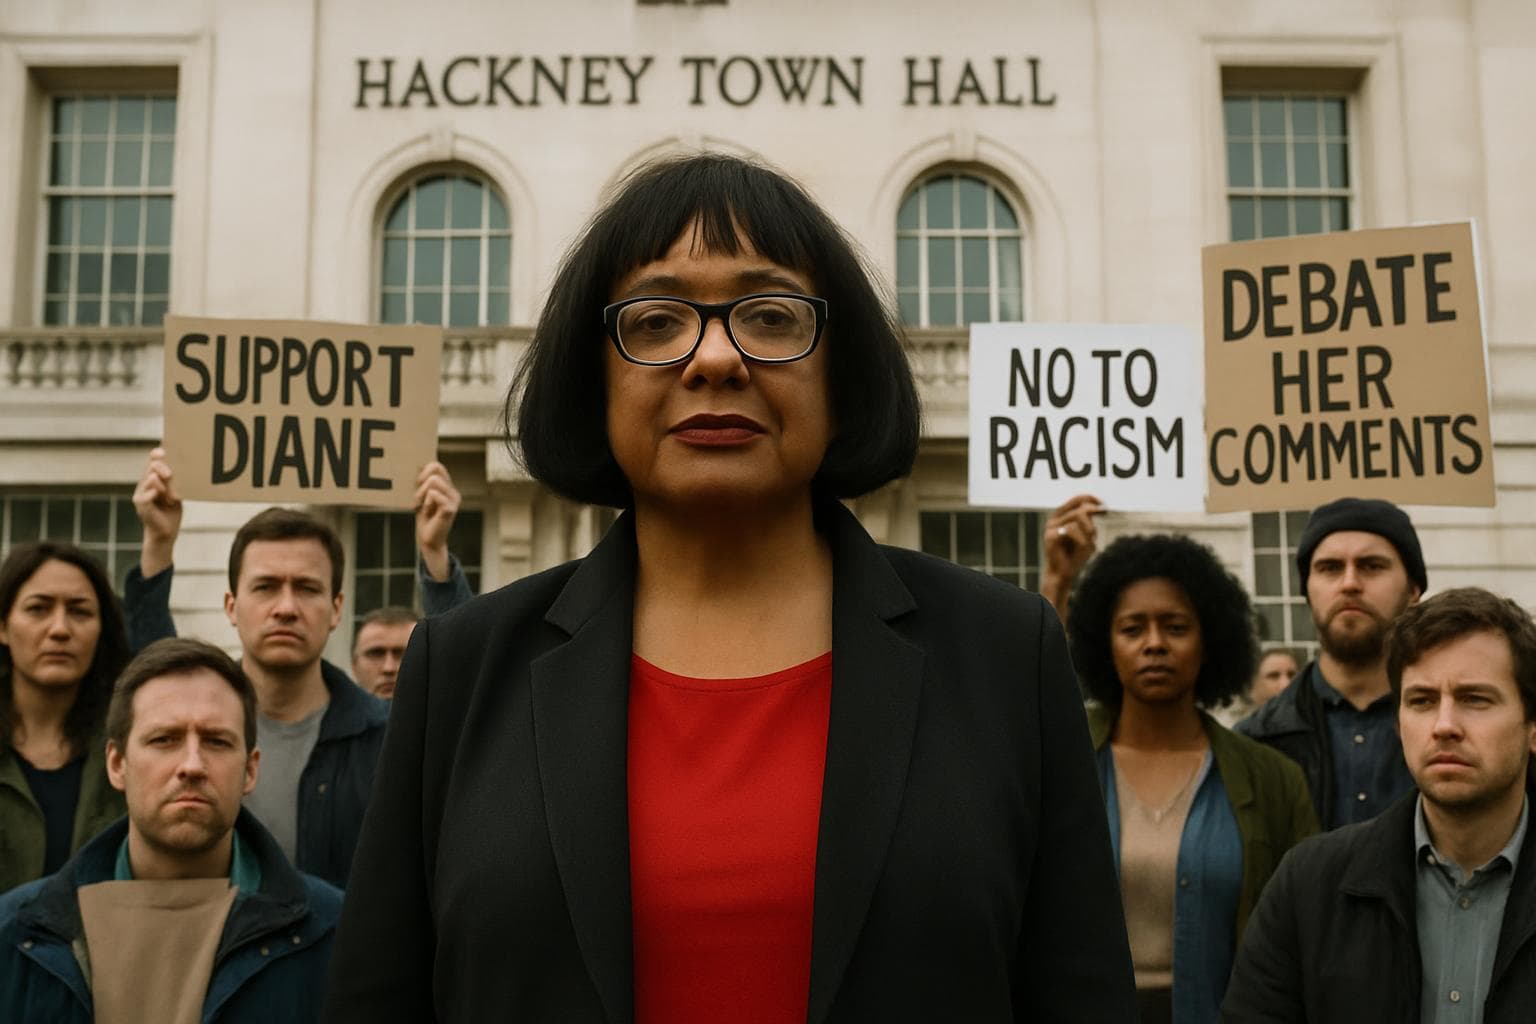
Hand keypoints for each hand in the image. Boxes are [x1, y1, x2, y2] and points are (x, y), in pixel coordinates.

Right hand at [133, 447, 181, 576]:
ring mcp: (141, 494)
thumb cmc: (171, 511)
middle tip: (170, 474)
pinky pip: (145, 496)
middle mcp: (145, 484)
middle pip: (151, 467)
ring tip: (169, 494)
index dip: (157, 454)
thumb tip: (186, 467)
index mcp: (153, 478)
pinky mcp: (141, 506)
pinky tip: (158, 493)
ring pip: (149, 479)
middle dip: (161, 467)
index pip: (152, 461)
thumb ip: (176, 481)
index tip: (164, 452)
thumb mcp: (176, 492)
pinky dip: (152, 493)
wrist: (166, 532)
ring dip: (162, 483)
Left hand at [415, 461, 460, 581]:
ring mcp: (454, 499)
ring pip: (433, 481)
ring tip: (423, 507)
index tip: (417, 486)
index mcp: (448, 487)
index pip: (436, 466)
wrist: (428, 540)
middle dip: (421, 483)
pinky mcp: (450, 508)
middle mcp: (453, 491)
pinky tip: (428, 512)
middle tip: (419, 499)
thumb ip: (423, 483)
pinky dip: (425, 503)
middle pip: (434, 470)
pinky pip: (433, 494)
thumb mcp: (422, 497)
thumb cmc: (424, 518)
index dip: (423, 472)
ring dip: (421, 494)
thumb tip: (417, 466)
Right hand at [1039, 494, 1104, 623]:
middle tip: (1094, 534)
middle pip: (1081, 509)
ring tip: (1087, 544)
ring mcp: (1051, 526)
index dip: (1092, 500)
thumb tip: (1098, 507)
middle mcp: (1055, 519)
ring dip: (1088, 532)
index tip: (1105, 507)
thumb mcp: (1087, 535)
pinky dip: (1082, 540)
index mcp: (1063, 516)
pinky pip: (1072, 530)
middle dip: (1092, 522)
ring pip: (1078, 518)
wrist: (1064, 574)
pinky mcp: (1050, 536)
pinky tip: (1081, 550)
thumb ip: (1090, 520)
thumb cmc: (1076, 555)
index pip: (1078, 499)